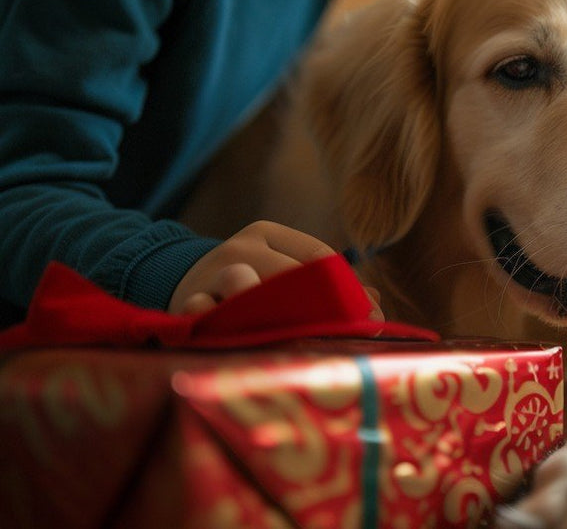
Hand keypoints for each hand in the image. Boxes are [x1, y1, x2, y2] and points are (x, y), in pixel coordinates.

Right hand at [169, 221, 381, 319]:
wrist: (175, 283)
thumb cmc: (247, 284)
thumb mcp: (281, 271)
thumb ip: (327, 286)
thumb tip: (376, 303)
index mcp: (267, 234)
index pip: (318, 257)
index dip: (349, 290)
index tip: (373, 320)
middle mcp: (239, 248)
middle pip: (289, 275)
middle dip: (323, 310)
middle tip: (348, 338)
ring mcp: (210, 274)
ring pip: (245, 287)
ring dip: (272, 314)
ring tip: (298, 338)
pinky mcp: (186, 305)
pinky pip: (207, 314)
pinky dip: (228, 329)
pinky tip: (249, 345)